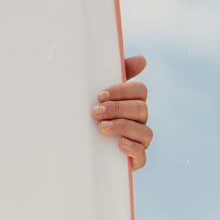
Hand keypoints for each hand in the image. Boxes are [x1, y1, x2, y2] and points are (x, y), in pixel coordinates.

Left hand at [91, 54, 150, 169]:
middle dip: (117, 109)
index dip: (122, 91)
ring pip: (145, 132)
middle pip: (141, 109)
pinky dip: (133, 148)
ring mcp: (139, 140)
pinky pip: (142, 156)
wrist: (74, 146)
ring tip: (101, 128)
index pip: (140, 90)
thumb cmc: (88, 113)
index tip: (100, 94)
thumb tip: (142, 59)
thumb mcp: (97, 94)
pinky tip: (118, 144)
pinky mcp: (134, 160)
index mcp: (132, 101)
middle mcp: (139, 120)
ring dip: (123, 127)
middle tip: (95, 112)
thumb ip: (114, 73)